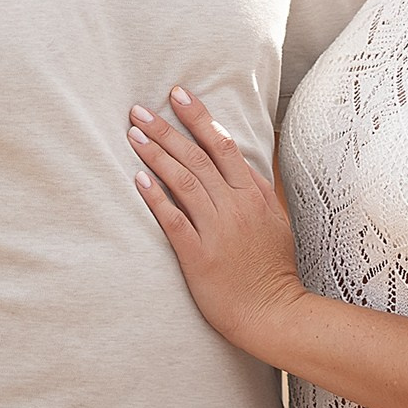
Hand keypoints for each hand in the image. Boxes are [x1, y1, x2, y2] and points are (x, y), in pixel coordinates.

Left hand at [131, 87, 306, 358]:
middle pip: (197, 157)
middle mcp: (235, 206)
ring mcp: (217, 230)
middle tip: (139, 109)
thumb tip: (237, 165)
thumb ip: (255, 191)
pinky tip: (138, 179)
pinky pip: (173, 219)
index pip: (223, 145)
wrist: (273, 312)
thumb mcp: (274, 221)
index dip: (198, 117)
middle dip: (165, 129)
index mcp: (254, 194)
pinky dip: (155, 197)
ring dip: (156, 155)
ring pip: (183, 181)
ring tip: (132, 135)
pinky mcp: (199, 255)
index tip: (177, 94)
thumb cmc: (272, 269)